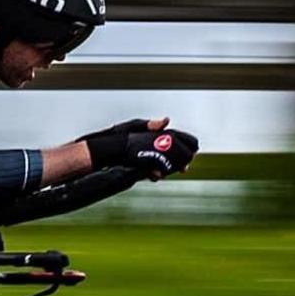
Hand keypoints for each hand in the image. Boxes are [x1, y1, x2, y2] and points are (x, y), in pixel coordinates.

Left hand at [83, 119, 197, 178]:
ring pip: (163, 163)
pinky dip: (156, 173)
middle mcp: (150, 145)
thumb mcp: (134, 127)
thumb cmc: (116, 135)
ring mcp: (146, 156)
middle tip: (184, 167)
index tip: (192, 151)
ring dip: (168, 168)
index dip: (184, 144)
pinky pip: (153, 170)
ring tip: (169, 171)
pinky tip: (155, 175)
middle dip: (179, 160)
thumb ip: (150, 126)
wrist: (102, 151)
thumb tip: (166, 121)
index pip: (173, 138)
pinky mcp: (140, 166)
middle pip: (171, 153)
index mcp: (151, 134)